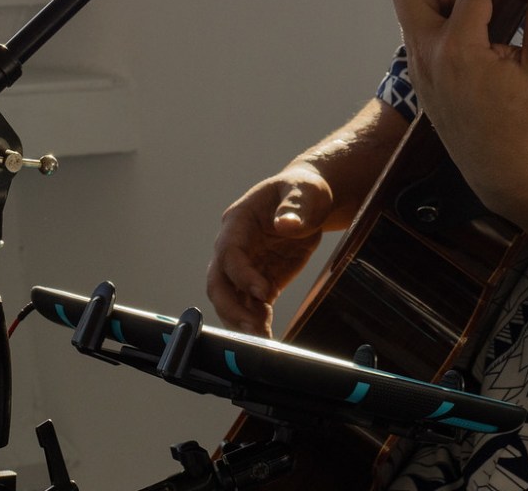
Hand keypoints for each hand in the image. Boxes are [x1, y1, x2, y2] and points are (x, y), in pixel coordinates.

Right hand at [206, 165, 334, 334]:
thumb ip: (296, 206)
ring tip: (264, 338)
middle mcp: (233, 245)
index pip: (229, 252)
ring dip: (241, 320)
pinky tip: (268, 333)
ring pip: (229, 298)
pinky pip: (248, 305)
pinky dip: (255, 321)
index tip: (264, 293)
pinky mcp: (257, 280)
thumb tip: (286, 224)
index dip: (242, 274)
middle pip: (218, 281)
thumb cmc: (304, 190)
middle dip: (231, 307)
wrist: (309, 202)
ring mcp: (243, 265)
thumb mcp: (305, 191)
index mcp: (238, 221)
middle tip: (254, 329)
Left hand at [393, 0, 527, 222]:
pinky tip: (477, 56)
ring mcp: (420, 75)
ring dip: (443, 14)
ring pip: (412, 21)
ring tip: (484, 31)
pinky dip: (442, 38)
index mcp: (459, 49)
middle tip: (484, 6)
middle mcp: (429, 58)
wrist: (509, 178)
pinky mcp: (423, 89)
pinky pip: (420, 47)